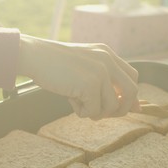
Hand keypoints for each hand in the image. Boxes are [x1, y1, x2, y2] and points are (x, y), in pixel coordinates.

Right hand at [17, 34, 139, 119]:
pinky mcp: (90, 84)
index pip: (132, 77)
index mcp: (107, 54)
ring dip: (95, 112)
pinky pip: (94, 111)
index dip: (131, 95)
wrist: (35, 56)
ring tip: (77, 102)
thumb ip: (102, 80)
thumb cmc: (54, 64)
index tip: (128, 109)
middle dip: (121, 108)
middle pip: (132, 91)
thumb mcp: (83, 66)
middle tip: (103, 113)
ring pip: (112, 106)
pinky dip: (82, 112)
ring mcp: (101, 72)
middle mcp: (108, 61)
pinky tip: (70, 100)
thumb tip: (125, 104)